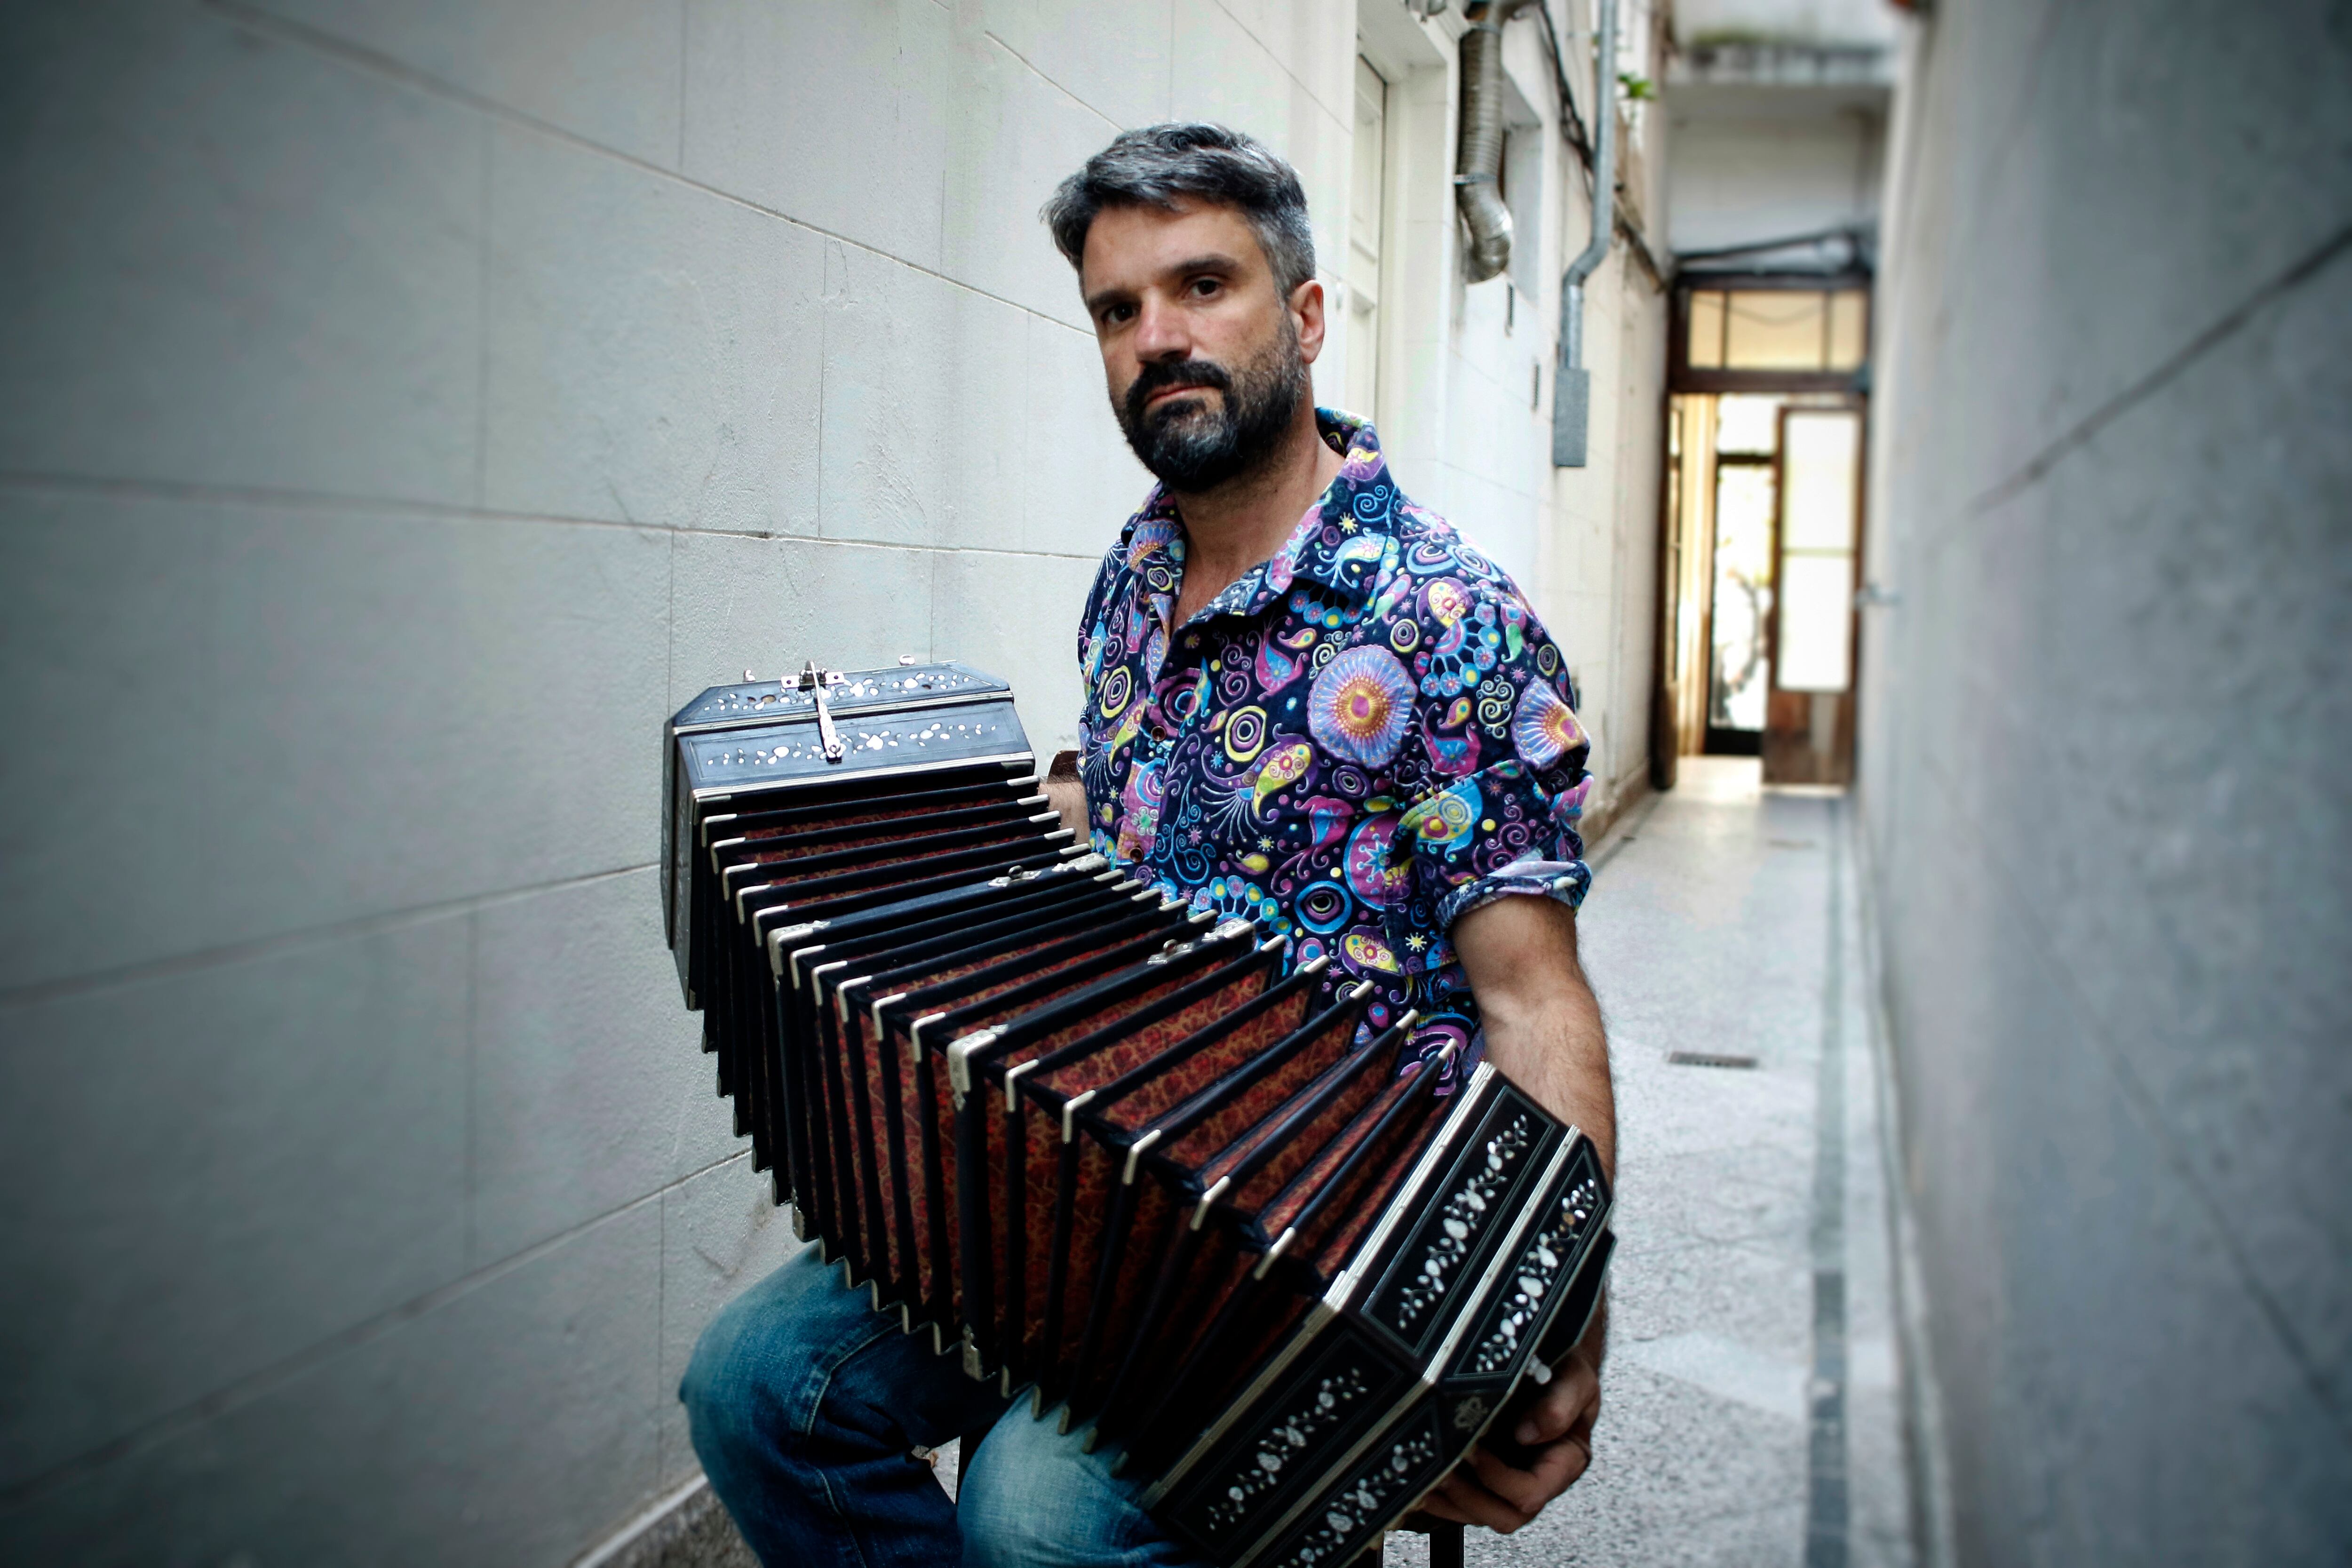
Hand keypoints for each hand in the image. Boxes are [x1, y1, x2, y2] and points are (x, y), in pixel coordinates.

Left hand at [1413, 1347, 1601, 1532]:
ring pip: (1478, 1515)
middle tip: (1442, 1467)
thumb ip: (1561, 1404)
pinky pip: (1461, 1504)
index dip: (1499, 1478)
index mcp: (1564, 1463)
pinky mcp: (1484, 1477)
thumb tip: (1527, 1435)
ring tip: (1422, 1473)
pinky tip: (1415, 1479)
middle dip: (1468, 1497)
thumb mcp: (1575, 1378)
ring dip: (1448, 1501)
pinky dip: (1437, 1497)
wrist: (1547, 1356)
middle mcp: (1537, 1480)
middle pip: (1504, 1516)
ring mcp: (1509, 1482)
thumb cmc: (1564, 1370)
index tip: (1474, 1448)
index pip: (1531, 1492)